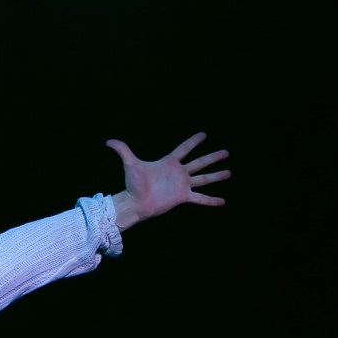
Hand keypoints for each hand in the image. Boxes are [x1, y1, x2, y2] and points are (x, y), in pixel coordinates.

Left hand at [105, 133, 228, 226]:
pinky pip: (200, 198)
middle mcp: (178, 172)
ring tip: (229, 172)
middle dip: (212, 157)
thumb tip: (108, 141)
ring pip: (203, 179)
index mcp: (169, 162)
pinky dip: (211, 200)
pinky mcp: (183, 197)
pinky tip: (223, 201)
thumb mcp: (130, 164)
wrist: (136, 203)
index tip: (204, 134)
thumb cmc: (133, 184)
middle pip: (199, 162)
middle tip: (226, 152)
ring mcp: (182, 185)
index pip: (184, 149)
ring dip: (216, 176)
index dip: (194, 141)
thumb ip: (123, 150)